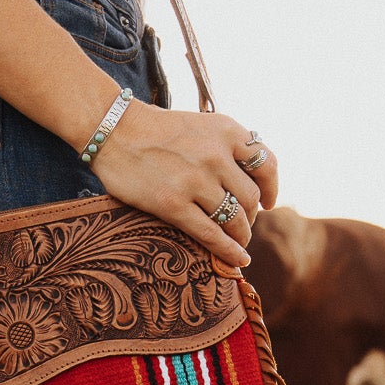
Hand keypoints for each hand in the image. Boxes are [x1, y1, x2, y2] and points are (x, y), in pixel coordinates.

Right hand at [90, 101, 277, 268]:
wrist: (113, 130)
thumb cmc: (155, 130)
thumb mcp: (200, 125)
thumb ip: (224, 146)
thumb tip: (248, 182)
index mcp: (226, 131)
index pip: (266, 163)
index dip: (271, 187)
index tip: (268, 202)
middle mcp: (216, 155)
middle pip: (250, 197)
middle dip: (251, 216)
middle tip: (242, 224)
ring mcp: (196, 181)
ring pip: (235, 218)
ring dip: (240, 235)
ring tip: (237, 242)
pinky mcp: (173, 204)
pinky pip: (212, 234)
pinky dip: (229, 251)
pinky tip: (238, 260)